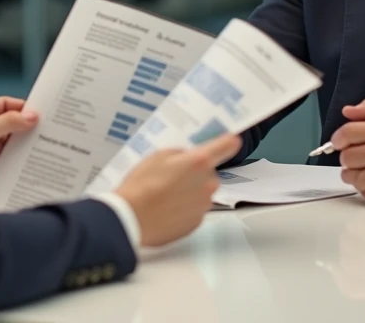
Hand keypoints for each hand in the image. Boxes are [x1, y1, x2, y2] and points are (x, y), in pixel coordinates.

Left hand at [0, 96, 37, 207]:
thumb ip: (9, 122)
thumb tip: (31, 116)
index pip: (4, 105)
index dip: (22, 108)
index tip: (40, 113)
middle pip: (10, 125)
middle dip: (26, 129)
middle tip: (46, 131)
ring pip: (12, 145)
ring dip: (24, 148)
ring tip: (43, 149)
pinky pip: (10, 163)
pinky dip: (20, 164)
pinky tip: (31, 166)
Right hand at [115, 134, 241, 246]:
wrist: (131, 218)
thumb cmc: (141, 185)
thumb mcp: (157, 156)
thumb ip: (180, 154)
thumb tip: (187, 158)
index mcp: (199, 161)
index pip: (225, 147)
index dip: (229, 142)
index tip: (233, 141)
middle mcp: (207, 183)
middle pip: (208, 174)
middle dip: (195, 174)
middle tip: (172, 177)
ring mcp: (204, 205)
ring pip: (201, 194)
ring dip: (189, 193)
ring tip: (164, 196)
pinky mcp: (196, 223)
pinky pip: (194, 211)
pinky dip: (183, 210)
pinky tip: (165, 209)